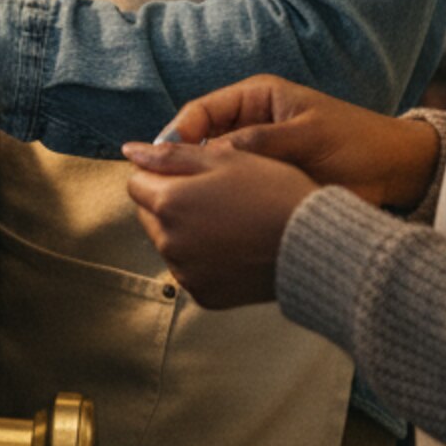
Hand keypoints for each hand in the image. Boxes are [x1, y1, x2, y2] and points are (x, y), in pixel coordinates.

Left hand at [122, 144, 318, 307]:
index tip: (193, 174)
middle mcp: (168, 242)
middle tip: (215, 196)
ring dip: (185, 230)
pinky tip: (234, 247)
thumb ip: (172, 155)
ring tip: (229, 221)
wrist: (315, 246)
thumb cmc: (273, 193)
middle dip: (169, 202)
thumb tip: (130, 150)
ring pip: (168, 242)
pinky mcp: (203, 294)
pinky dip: (202, 258)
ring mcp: (185, 272)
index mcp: (168, 203)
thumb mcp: (226, 159)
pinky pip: (189, 269)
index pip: (137, 182)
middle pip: (148, 214)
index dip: (162, 173)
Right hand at [143, 73, 438, 211]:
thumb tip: (216, 154)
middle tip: (164, 185)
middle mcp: (248, 126)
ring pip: (211, 170)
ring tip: (183, 203)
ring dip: (199, 184)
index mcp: (256, 100)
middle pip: (199, 141)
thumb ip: (262, 141)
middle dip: (181, 162)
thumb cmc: (358, 142)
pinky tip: (211, 216)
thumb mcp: (309, 135)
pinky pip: (232, 191)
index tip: (162, 156)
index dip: (178, 132)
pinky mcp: (264, 184)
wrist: (397, 174)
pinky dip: (220, 202)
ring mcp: (254, 157)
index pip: (202, 111)